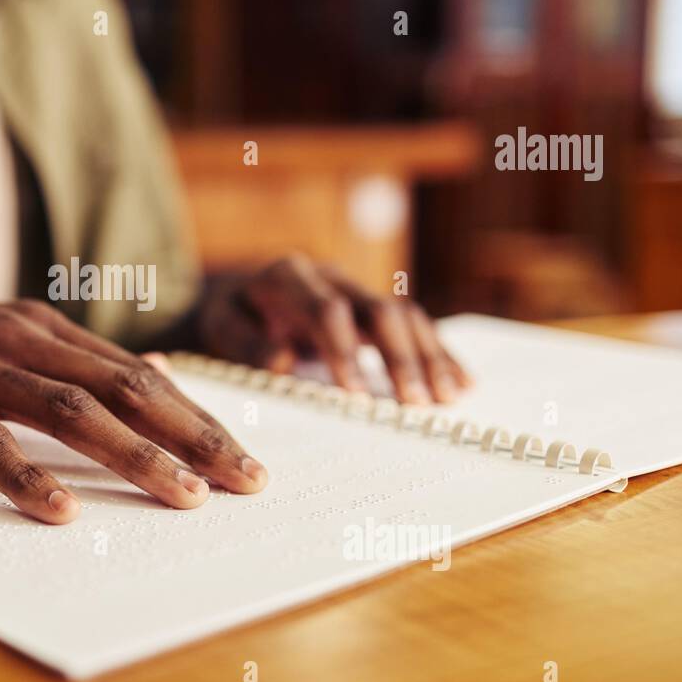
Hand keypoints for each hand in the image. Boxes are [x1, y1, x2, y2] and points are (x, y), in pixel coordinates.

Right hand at [0, 283, 267, 523]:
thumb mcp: (2, 336)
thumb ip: (76, 359)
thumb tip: (159, 372)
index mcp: (42, 328)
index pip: (140, 374)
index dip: (199, 417)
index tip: (246, 458)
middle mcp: (18, 338)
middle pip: (124, 388)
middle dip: (193, 438)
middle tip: (245, 482)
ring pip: (69, 410)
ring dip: (134, 456)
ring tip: (184, 498)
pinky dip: (24, 475)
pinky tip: (60, 511)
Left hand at [197, 255, 470, 403]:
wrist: (235, 292)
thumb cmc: (228, 315)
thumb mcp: (219, 325)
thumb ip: (245, 342)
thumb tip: (283, 362)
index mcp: (289, 277)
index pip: (326, 310)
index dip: (344, 352)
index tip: (356, 397)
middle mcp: (331, 277)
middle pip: (378, 310)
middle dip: (400, 358)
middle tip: (416, 404)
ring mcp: (357, 290)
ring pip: (405, 316)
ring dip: (429, 357)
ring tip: (449, 398)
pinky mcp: (373, 308)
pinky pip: (414, 326)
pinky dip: (438, 353)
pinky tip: (462, 383)